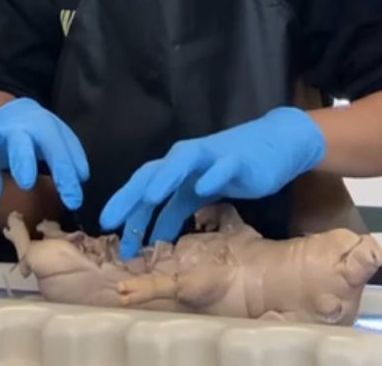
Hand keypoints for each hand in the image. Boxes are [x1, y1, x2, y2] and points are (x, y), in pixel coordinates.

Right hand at [0, 98, 88, 210]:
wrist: (13, 113)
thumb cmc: (40, 136)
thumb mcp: (60, 142)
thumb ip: (71, 160)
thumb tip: (80, 179)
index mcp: (43, 130)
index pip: (56, 151)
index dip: (66, 176)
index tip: (74, 201)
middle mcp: (17, 132)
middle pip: (19, 142)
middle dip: (22, 159)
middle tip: (27, 182)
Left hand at [101, 107, 325, 258]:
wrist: (275, 144)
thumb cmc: (231, 168)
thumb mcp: (198, 194)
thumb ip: (174, 212)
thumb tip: (150, 237)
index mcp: (176, 170)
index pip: (143, 184)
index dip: (124, 202)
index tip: (105, 226)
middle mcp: (189, 160)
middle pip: (154, 171)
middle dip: (131, 194)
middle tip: (110, 219)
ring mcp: (213, 156)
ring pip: (184, 160)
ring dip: (167, 176)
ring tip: (150, 195)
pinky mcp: (240, 159)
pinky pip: (225, 165)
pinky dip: (213, 175)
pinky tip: (204, 187)